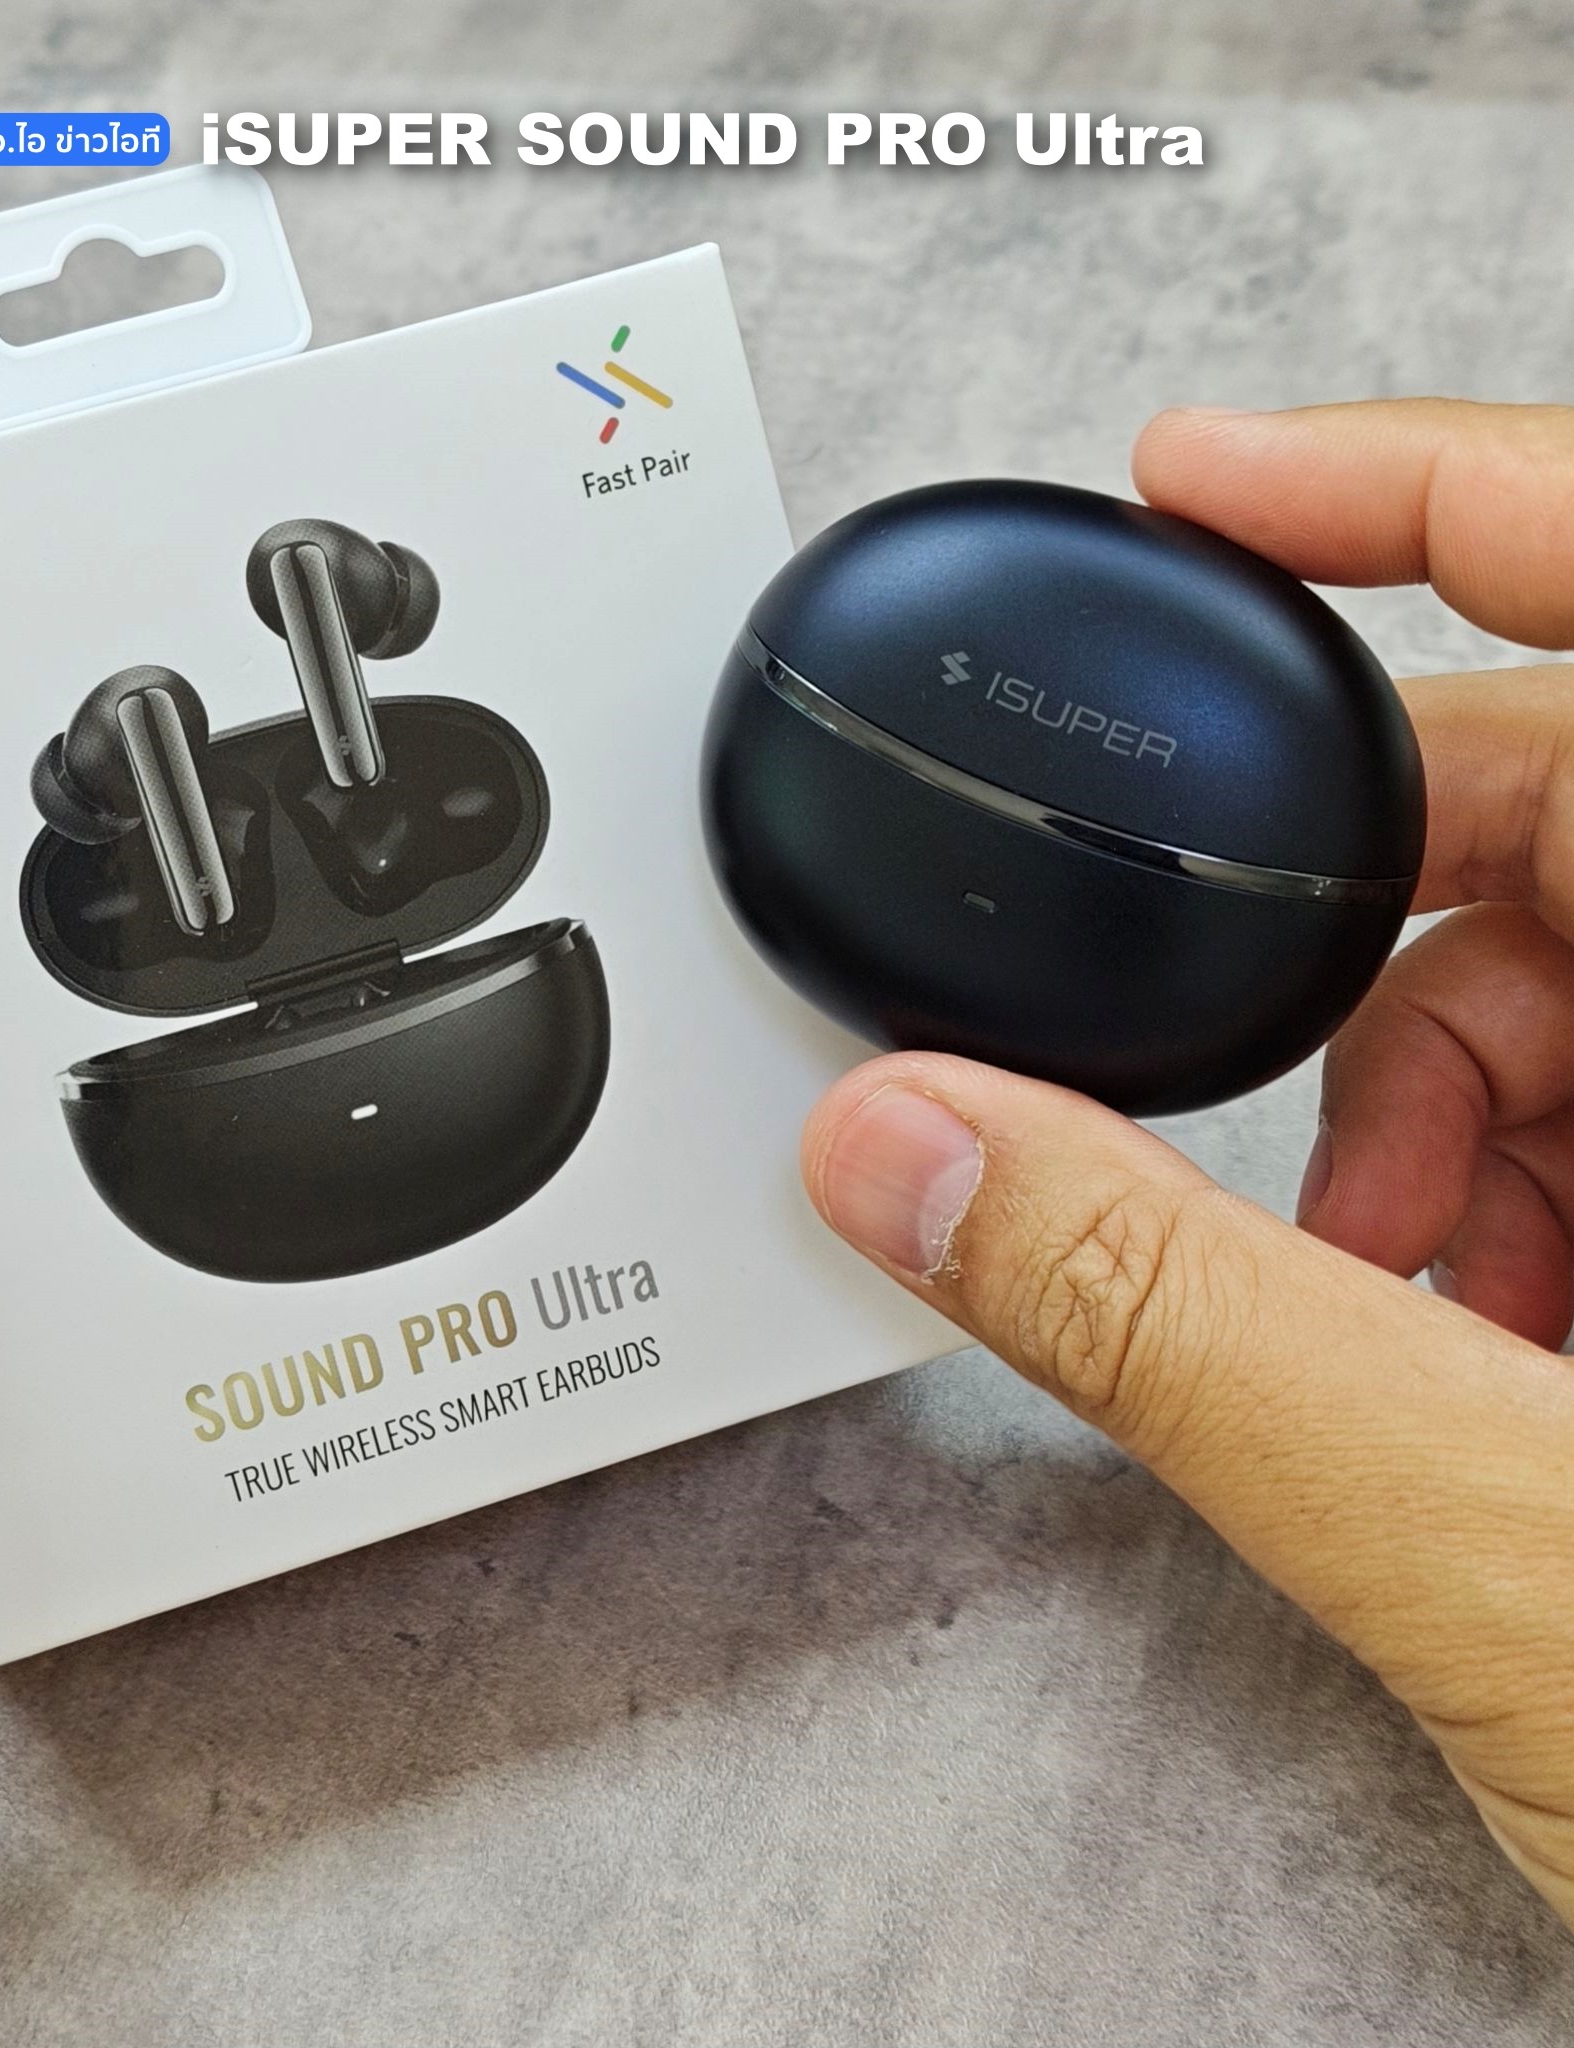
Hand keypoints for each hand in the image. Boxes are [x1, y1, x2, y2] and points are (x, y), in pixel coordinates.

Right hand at [802, 399, 1573, 1929]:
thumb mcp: (1506, 1550)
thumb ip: (1173, 1327)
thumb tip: (912, 1156)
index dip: (1407, 487)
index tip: (1205, 473)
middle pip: (1568, 815)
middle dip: (1366, 970)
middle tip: (1286, 1152)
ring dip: (1435, 1121)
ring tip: (1418, 1328)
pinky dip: (1519, 1187)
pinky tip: (1502, 1354)